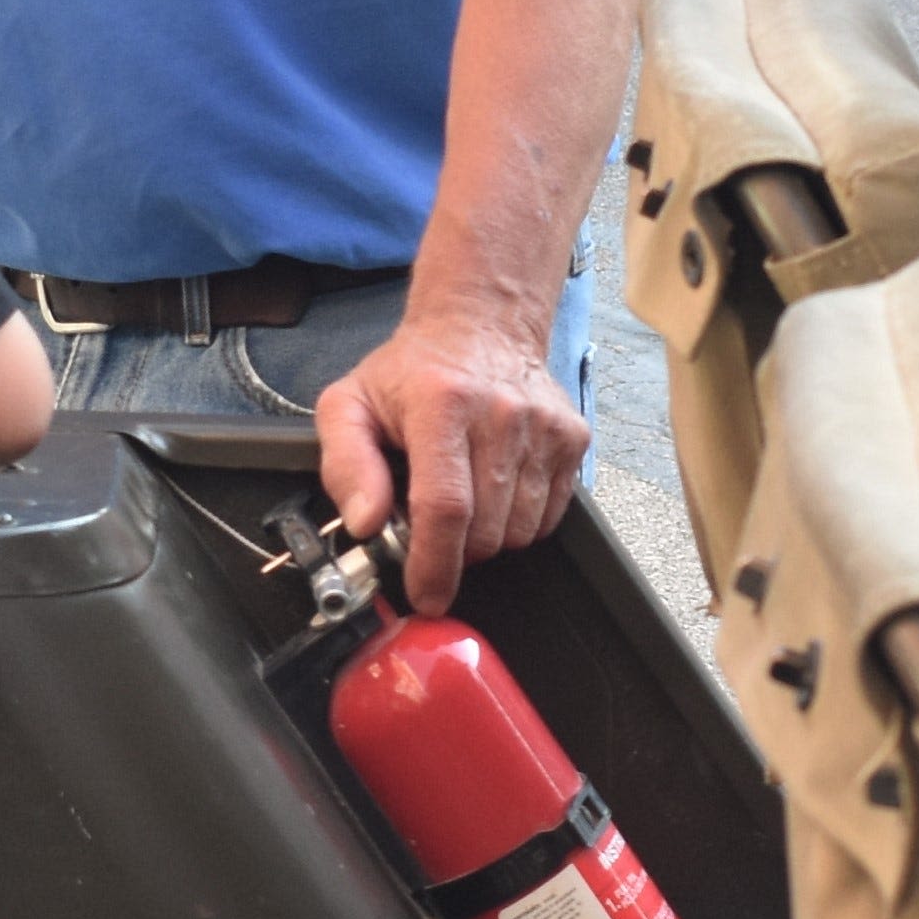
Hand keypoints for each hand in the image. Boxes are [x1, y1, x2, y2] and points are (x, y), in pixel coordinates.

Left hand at [317, 300, 590, 613]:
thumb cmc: (413, 372)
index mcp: (441, 403)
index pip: (445, 506)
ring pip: (520, 531)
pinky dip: (520, 522)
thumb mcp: (350, 405)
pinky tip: (496, 491)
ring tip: (465, 502)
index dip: (434, 564)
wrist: (481, 324)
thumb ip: (345, 464)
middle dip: (454, 551)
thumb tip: (365, 522)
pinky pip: (549, 517)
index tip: (425, 593)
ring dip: (488, 538)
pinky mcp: (573, 438)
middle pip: (485, 530)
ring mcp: (544, 427)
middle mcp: (501, 413)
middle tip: (432, 529)